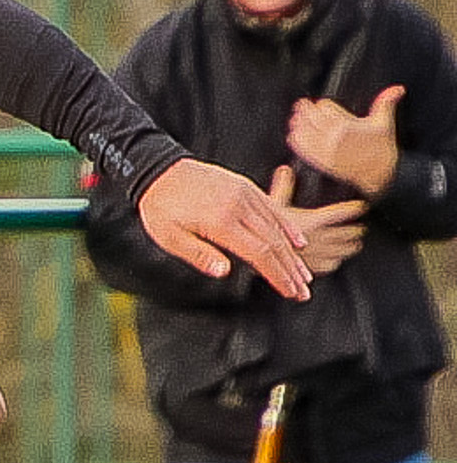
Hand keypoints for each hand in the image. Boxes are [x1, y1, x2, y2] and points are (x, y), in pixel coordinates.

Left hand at [136, 158, 310, 300]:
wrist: (159, 170)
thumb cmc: (160, 206)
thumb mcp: (170, 236)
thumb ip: (199, 254)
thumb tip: (223, 272)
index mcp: (220, 222)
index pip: (259, 254)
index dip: (277, 275)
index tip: (289, 291)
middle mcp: (239, 206)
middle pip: (274, 243)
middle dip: (291, 270)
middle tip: (303, 291)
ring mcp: (245, 194)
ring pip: (277, 227)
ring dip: (293, 253)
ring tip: (303, 274)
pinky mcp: (245, 187)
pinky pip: (273, 208)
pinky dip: (288, 227)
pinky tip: (298, 241)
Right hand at [267, 165, 366, 274]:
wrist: (258, 259)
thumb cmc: (263, 233)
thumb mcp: (272, 206)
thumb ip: (282, 188)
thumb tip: (285, 170)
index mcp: (313, 221)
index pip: (341, 213)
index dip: (353, 209)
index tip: (362, 206)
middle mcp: (319, 238)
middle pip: (346, 234)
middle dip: (355, 232)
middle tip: (361, 230)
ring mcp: (316, 254)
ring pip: (342, 251)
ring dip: (349, 248)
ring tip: (355, 246)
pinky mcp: (310, 268)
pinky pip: (329, 266)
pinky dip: (334, 263)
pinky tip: (334, 262)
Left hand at [287, 84, 402, 199]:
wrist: (380, 175)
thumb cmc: (382, 149)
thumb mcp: (385, 123)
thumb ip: (386, 103)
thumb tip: (398, 88)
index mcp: (347, 125)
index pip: (327, 108)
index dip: (322, 105)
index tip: (319, 104)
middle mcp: (334, 137)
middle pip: (313, 118)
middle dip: (306, 111)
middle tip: (299, 105)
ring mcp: (326, 150)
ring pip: (305, 132)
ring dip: (298, 124)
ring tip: (294, 118)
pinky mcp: (321, 162)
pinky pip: (303, 150)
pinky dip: (297, 141)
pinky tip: (293, 136)